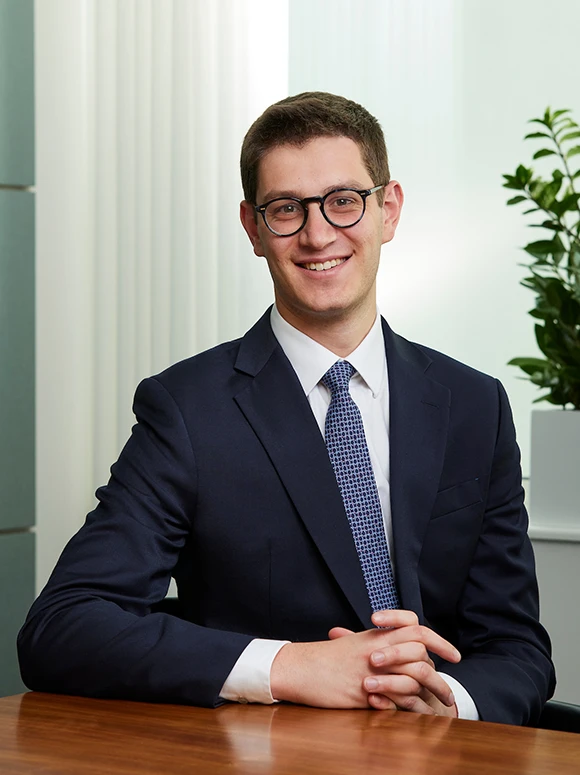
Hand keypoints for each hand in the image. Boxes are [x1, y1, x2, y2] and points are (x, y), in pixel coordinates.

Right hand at [270, 610, 459, 710]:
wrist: (299, 668)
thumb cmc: (323, 658)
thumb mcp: (352, 645)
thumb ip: (376, 645)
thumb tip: (397, 649)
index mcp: (376, 635)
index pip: (415, 628)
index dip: (438, 640)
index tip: (453, 655)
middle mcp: (378, 649)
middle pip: (421, 651)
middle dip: (441, 673)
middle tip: (451, 691)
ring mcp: (373, 670)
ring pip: (414, 674)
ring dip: (434, 690)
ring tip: (445, 705)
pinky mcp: (365, 692)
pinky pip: (397, 698)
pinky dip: (413, 707)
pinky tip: (421, 715)